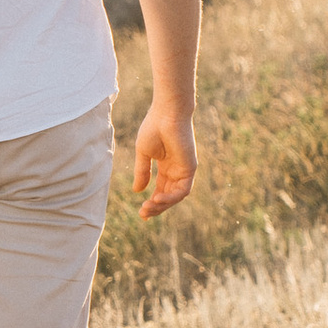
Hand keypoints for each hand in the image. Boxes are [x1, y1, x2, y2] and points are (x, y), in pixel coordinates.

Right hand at [132, 99, 196, 218]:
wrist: (167, 114)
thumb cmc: (154, 128)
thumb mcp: (143, 154)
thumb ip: (142, 172)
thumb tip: (138, 191)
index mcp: (166, 166)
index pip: (161, 190)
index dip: (152, 203)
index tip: (141, 213)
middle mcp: (176, 170)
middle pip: (168, 196)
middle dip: (156, 207)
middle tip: (143, 214)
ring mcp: (184, 170)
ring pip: (175, 197)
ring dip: (162, 205)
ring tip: (148, 207)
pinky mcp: (190, 169)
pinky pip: (182, 191)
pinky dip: (170, 198)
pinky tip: (157, 198)